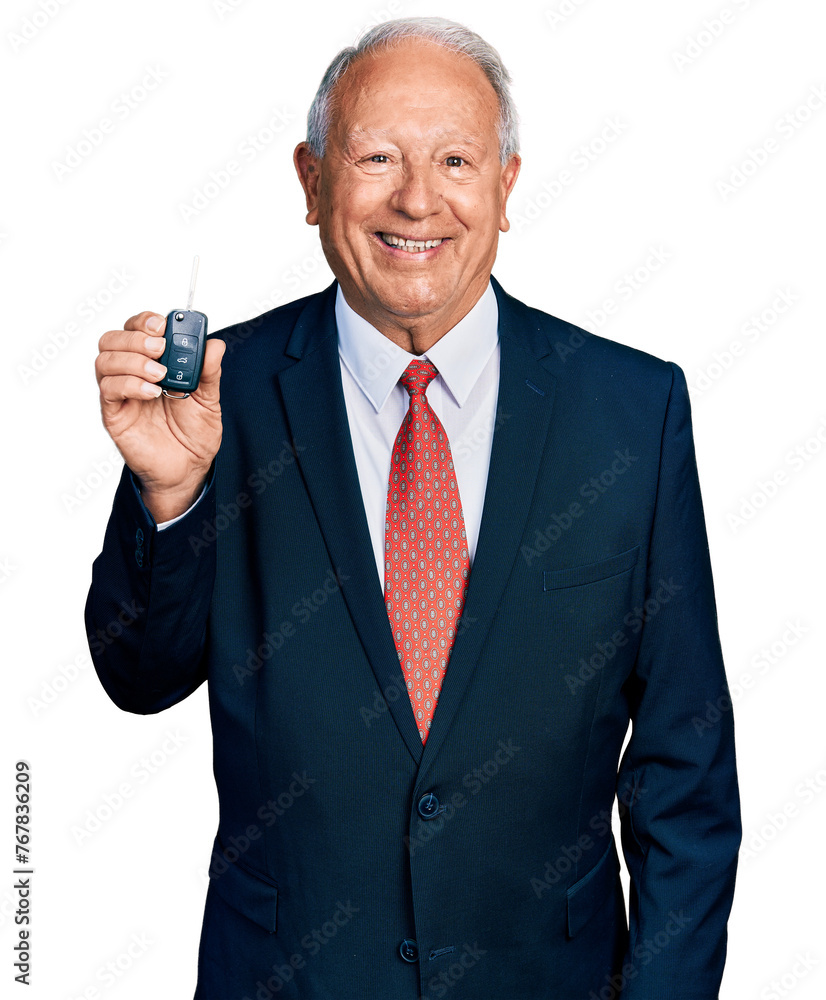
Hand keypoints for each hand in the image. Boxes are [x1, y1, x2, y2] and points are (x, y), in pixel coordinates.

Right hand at [95, 311, 225, 521]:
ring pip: (105, 360)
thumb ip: (210, 372)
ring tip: (160, 375)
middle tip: (161, 348)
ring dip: (133, 360)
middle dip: (135, 337)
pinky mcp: (114, 414)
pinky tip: (152, 393)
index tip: (162, 324)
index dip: (144, 321)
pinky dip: (129, 384)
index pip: (136, 329)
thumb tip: (215, 344)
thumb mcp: (209, 400)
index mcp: (153, 362)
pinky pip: (108, 390)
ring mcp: (120, 394)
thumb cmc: (194, 433)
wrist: (188, 468)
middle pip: (112, 339)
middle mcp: (132, 373)